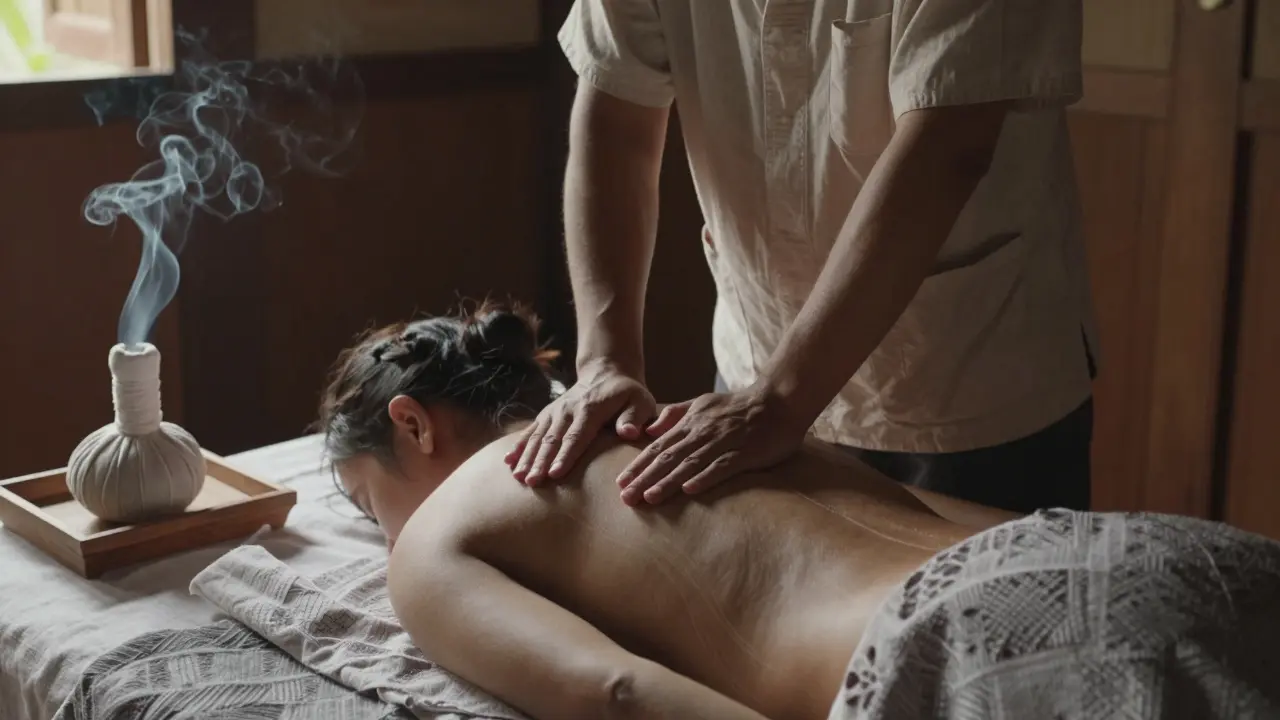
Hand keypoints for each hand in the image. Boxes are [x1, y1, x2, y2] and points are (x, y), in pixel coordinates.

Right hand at [507, 361, 656, 486]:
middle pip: (552, 439)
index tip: (554, 474)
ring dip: (527, 457)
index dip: (565, 456)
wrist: (606, 372)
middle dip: (540, 461)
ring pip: (538, 436)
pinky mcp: (547, 414)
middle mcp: (568, 410)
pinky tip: (507, 462)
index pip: (576, 436)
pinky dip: (518, 446)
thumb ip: (634, 417)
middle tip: (532, 482)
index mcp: (591, 409)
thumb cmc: (627, 394)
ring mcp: (555, 412)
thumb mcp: (640, 401)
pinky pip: (530, 430)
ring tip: (518, 477)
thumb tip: (628, 432)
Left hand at [617, 385, 806, 505]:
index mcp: (692, 423)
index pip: (659, 447)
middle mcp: (703, 433)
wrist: (778, 400)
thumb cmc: (739, 406)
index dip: (638, 465)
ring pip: (690, 464)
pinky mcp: (745, 453)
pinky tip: (690, 491)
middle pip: (668, 458)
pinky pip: (722, 466)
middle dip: (645, 478)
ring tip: (650, 498)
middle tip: (626, 498)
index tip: (620, 483)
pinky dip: (705, 477)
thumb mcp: (702, 403)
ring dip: (669, 481)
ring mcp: (724, 443)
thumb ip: (675, 415)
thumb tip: (649, 430)